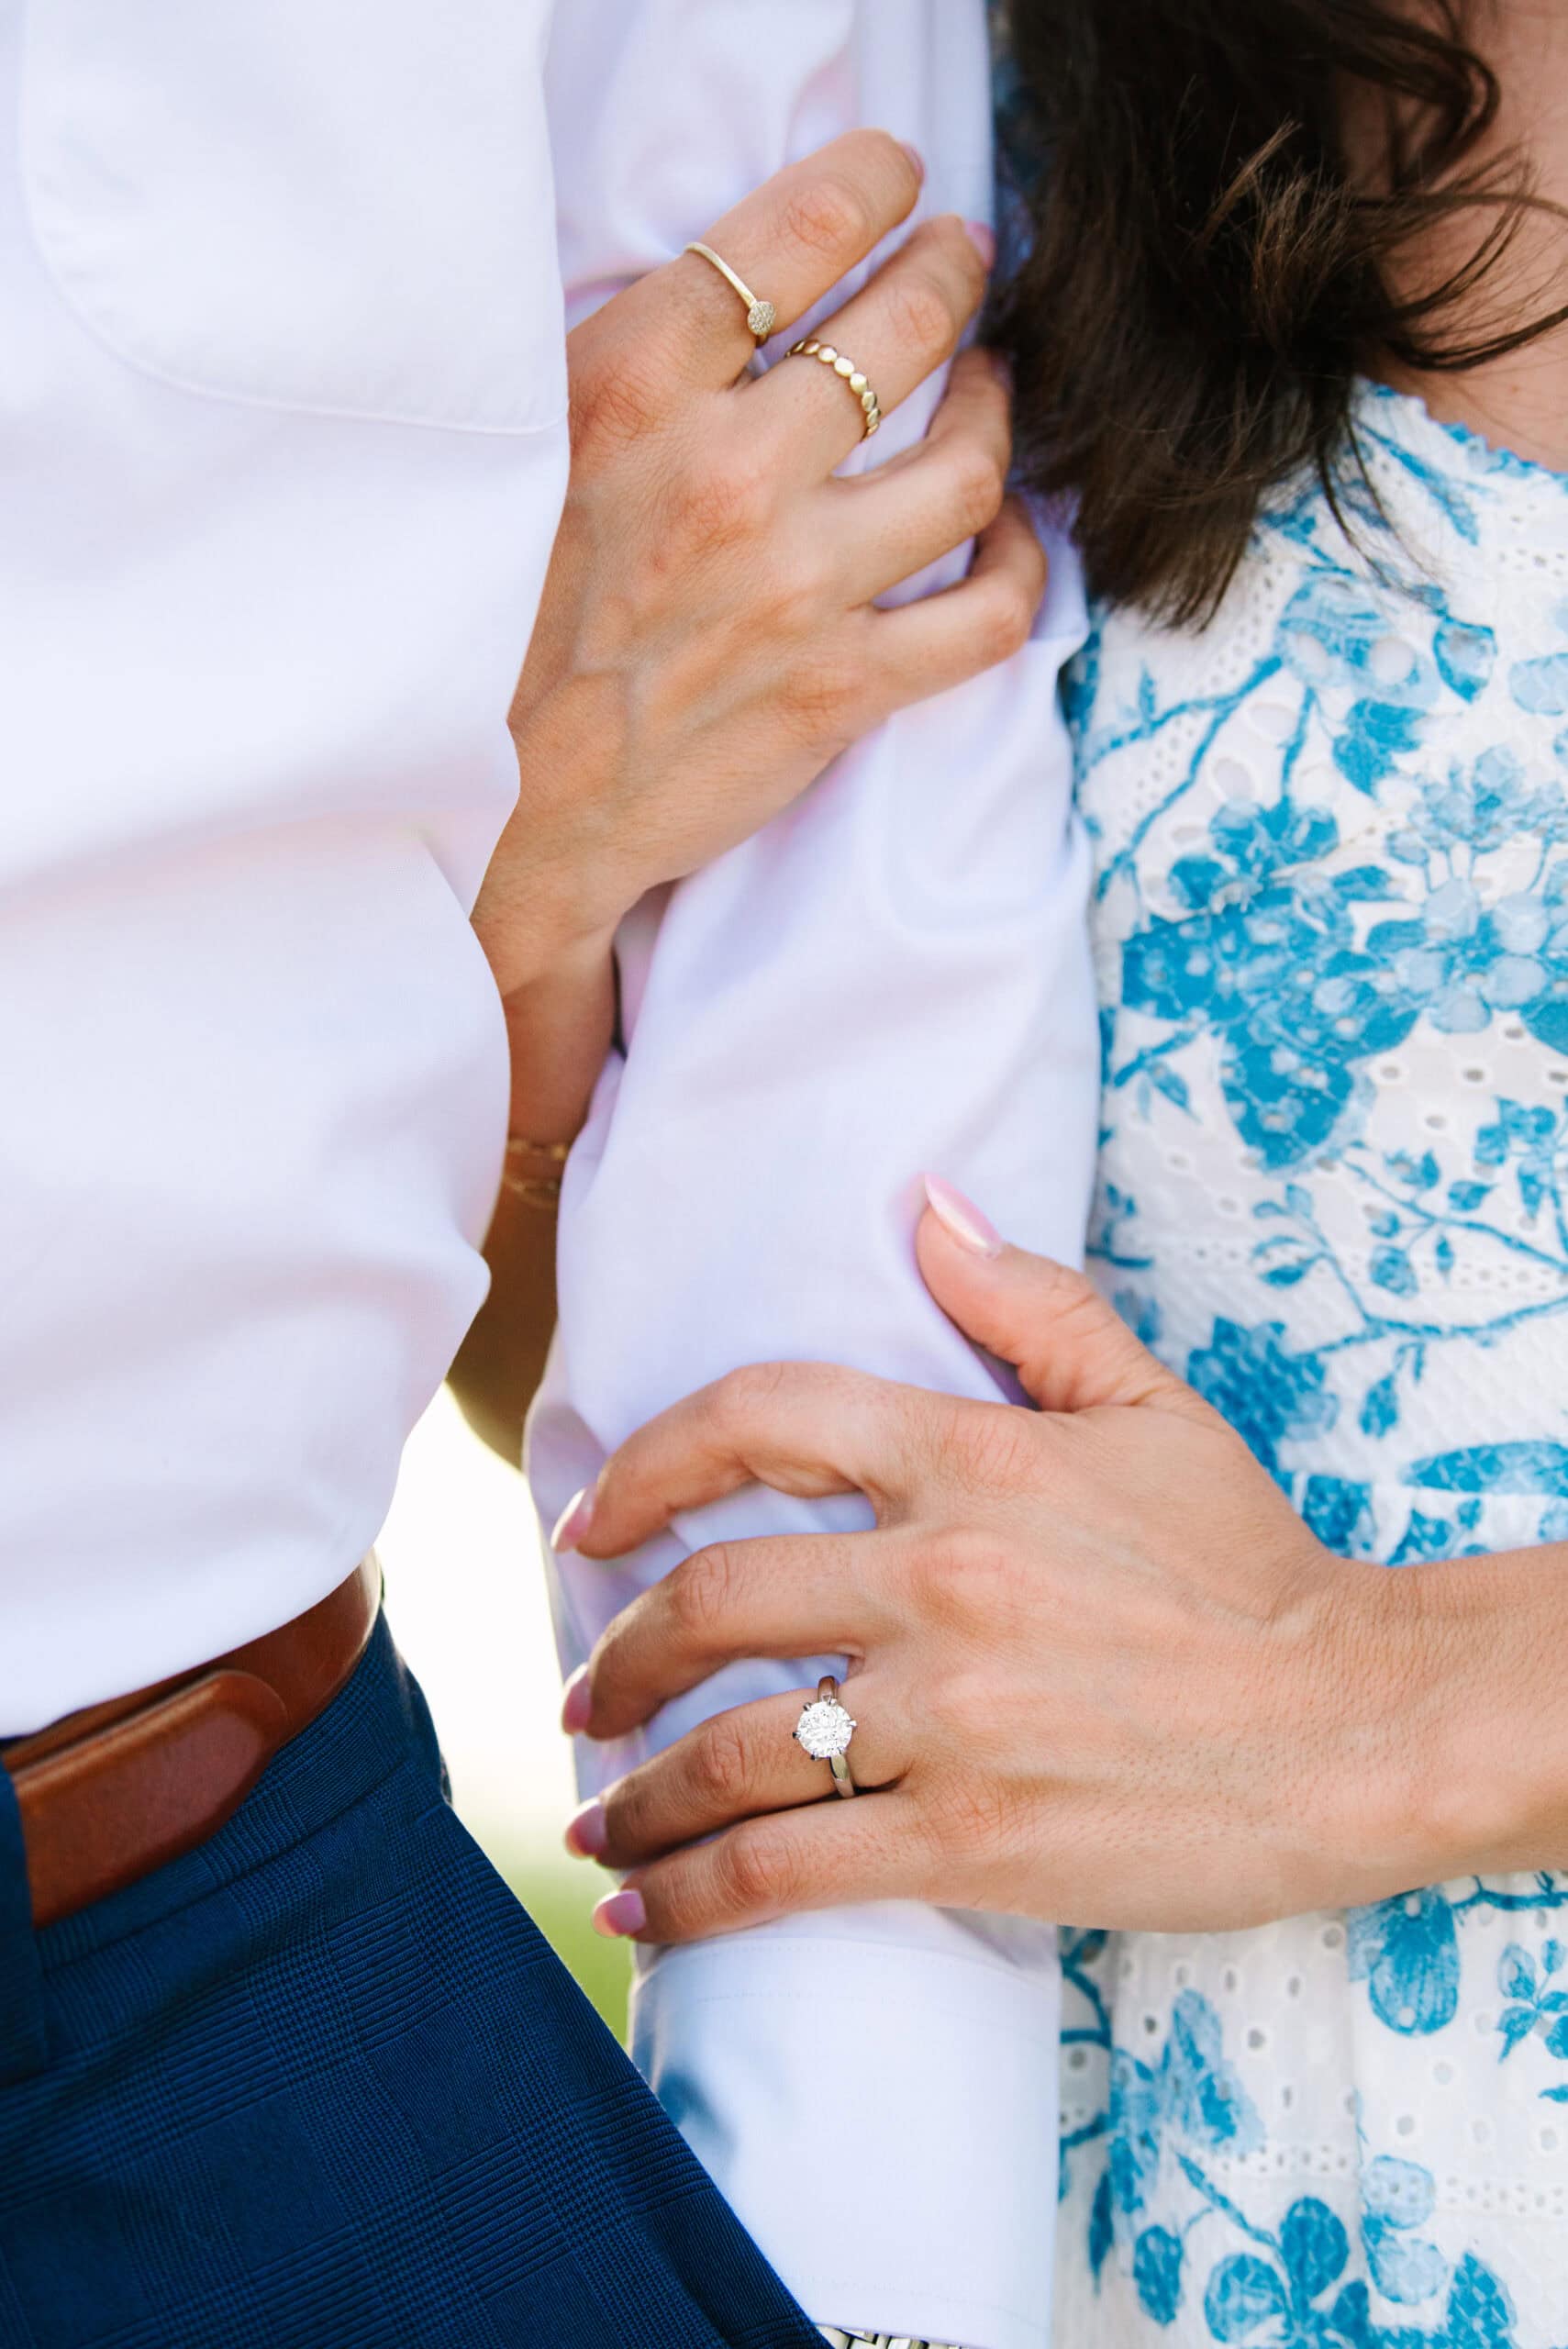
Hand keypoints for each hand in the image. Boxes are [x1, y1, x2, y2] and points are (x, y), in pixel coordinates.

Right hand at [473, 133, 1044, 997]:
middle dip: (953, 274)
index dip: (876, 184)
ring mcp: (796, 586)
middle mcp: (727, 475)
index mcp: (635, 387)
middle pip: (907, 326)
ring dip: (995, 411)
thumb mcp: (532, 447)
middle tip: (960, 264)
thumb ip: (637, 364)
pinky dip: (1021, 564)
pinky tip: (1002, 537)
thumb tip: (743, 291)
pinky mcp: (842, 689)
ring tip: (985, 394)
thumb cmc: (502, 623)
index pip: (800, 231)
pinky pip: (992, 612)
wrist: (501, 811)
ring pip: (968, 463)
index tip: (899, 184)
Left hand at [559, 1185, 1455, 1942]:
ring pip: (727, 1750)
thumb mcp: (1150, 1405)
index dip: (644, 1465)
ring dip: (636, 1790)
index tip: (588, 1520)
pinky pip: (786, 1869)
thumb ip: (1029, 1302)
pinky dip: (695, 1894)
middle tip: (584, 1692)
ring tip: (599, 1814)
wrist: (1362, 1722)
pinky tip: (647, 1907)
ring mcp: (949, 1715)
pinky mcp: (970, 1840)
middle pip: (710, 1598)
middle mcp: (938, 1577)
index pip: (758, 1415)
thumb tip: (923, 1205)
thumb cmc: (1253, 1564)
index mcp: (971, 1459)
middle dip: (617, 1653)